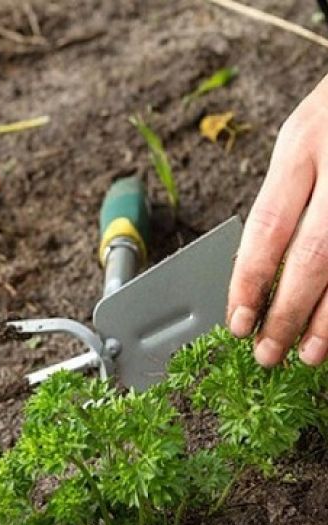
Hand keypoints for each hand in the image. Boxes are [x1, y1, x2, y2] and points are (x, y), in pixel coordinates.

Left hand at [227, 74, 327, 366]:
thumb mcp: (301, 139)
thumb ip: (285, 196)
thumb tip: (259, 267)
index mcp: (301, 144)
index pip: (266, 227)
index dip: (249, 280)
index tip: (237, 320)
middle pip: (310, 256)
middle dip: (286, 312)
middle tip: (267, 352)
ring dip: (327, 320)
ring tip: (306, 355)